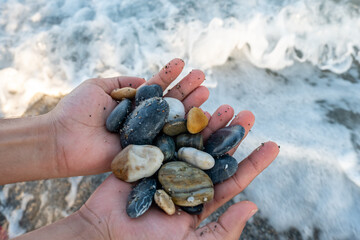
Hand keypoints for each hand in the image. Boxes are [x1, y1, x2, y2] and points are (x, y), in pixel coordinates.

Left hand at [49, 58, 209, 177]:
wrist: (63, 140)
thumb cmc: (77, 110)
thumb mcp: (98, 85)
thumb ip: (123, 82)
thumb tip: (144, 79)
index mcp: (133, 104)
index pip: (156, 88)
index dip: (170, 76)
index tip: (183, 63)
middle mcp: (142, 121)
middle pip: (169, 104)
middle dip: (186, 90)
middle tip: (203, 78)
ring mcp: (145, 137)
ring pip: (173, 121)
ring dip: (190, 107)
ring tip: (206, 92)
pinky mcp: (145, 155)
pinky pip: (168, 143)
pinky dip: (185, 133)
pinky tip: (200, 120)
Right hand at [76, 110, 278, 238]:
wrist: (104, 233)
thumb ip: (223, 228)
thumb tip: (253, 205)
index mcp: (201, 200)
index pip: (233, 179)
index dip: (254, 163)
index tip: (273, 145)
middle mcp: (187, 180)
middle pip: (215, 154)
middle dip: (232, 134)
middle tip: (248, 115)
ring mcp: (168, 167)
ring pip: (194, 141)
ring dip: (209, 124)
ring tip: (224, 106)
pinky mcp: (149, 157)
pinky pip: (167, 137)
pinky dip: (178, 122)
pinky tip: (192, 107)